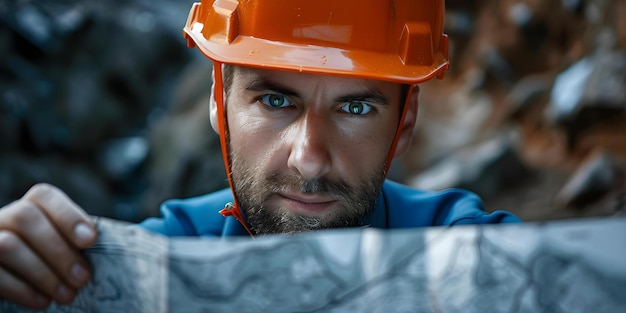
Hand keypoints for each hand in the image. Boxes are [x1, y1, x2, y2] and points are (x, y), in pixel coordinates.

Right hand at [0, 183, 97, 309]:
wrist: (16, 272)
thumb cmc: (54, 257)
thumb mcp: (68, 242)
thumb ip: (84, 239)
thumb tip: (135, 238)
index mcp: (31, 204)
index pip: (44, 196)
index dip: (68, 215)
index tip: (91, 240)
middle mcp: (5, 216)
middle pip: (26, 219)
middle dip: (58, 250)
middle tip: (84, 278)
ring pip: (8, 246)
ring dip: (43, 273)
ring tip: (68, 294)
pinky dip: (22, 290)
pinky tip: (43, 301)